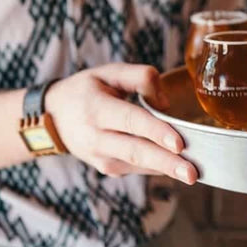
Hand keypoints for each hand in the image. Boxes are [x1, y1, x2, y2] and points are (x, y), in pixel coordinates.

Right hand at [45, 63, 197, 183]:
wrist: (52, 118)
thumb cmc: (87, 90)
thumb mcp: (109, 72)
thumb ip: (141, 77)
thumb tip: (166, 103)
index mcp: (96, 109)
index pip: (131, 121)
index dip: (156, 132)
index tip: (179, 144)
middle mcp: (97, 138)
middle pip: (137, 152)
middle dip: (167, 164)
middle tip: (192, 173)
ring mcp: (101, 158)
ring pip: (139, 165)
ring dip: (167, 170)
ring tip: (193, 173)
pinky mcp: (108, 169)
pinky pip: (138, 169)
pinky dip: (159, 169)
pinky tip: (178, 167)